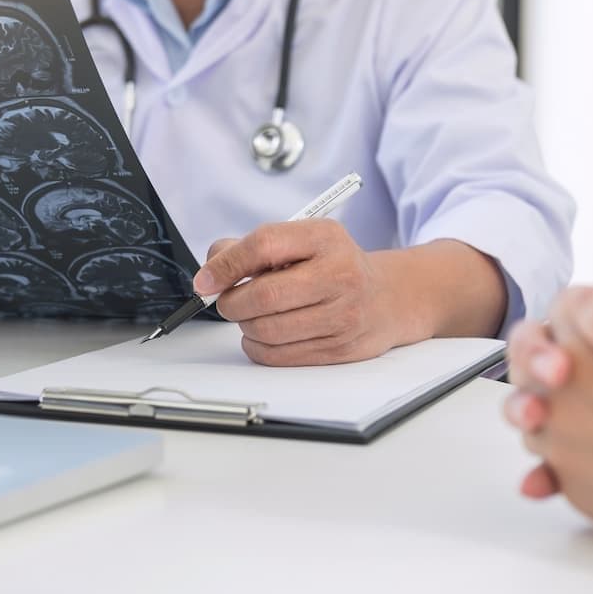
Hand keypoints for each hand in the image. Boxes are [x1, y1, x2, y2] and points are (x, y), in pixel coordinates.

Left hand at [195, 220, 398, 365]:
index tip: (206, 280)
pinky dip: (257, 346)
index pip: (265, 245)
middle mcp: (340, 274)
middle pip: (265, 295)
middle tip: (228, 300)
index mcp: (325, 238)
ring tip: (252, 315)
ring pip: (268, 330)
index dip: (227, 265)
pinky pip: (279, 355)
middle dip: (232, 302)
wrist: (386, 298)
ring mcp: (343, 315)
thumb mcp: (302, 240)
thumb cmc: (333, 266)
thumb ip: (252, 247)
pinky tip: (264, 334)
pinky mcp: (339, 348)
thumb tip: (211, 271)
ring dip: (245, 325)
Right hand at [505, 256, 592, 477]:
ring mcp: (582, 401)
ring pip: (528, 392)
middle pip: (538, 338)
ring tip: (534, 420)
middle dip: (538, 355)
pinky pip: (546, 455)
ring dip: (520, 402)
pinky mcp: (582, 448)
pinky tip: (540, 485)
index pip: (590, 304)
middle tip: (561, 378)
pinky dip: (539, 471)